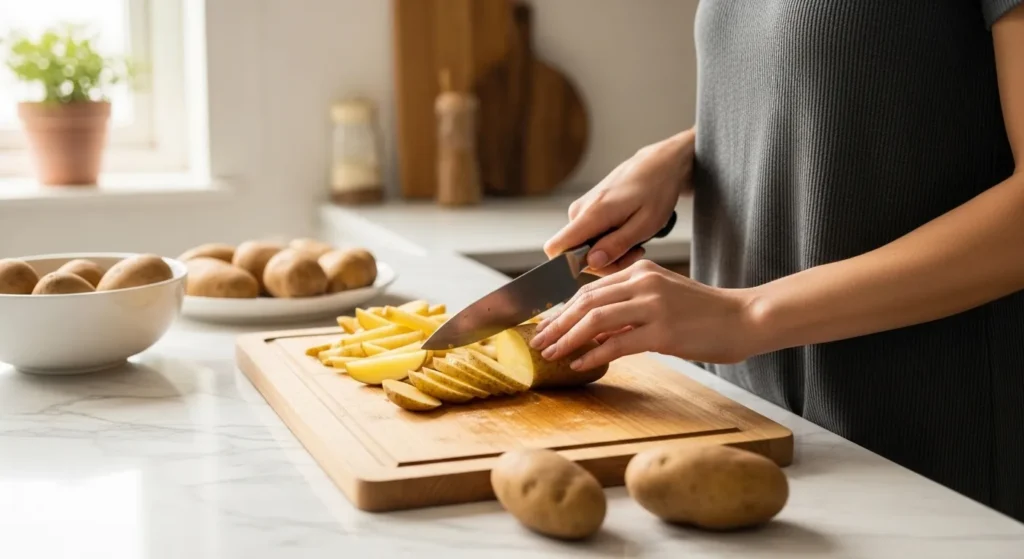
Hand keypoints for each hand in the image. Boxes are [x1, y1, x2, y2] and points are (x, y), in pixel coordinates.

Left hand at [529, 260, 758, 369]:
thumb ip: (628, 307)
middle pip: (585, 302)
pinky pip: (618, 343)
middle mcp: (643, 282)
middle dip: (556, 324)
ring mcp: (653, 306)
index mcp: (640, 271)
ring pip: (595, 319)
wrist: (745, 318)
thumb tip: (592, 329)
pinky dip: (594, 354)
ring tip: (551, 354)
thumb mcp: (662, 298)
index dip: (561, 310)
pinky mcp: (663, 331)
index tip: (544, 326)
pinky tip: (580, 364)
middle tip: (537, 342)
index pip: (589, 290)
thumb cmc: (704, 314)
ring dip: (567, 338)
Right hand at [544, 128, 694, 274]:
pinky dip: (609, 243)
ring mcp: (582, 210)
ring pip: (583, 248)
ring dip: (609, 253)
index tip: (603, 266)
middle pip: (573, 255)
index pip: (556, 248)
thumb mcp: (646, 224)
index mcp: (592, 213)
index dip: (570, 267)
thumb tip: (591, 263)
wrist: (658, 165)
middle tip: (634, 254)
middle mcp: (580, 211)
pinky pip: (589, 237)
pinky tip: (628, 235)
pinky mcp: (587, 210)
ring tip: (635, 244)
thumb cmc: (656, 191)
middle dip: (604, 263)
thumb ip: (616, 245)